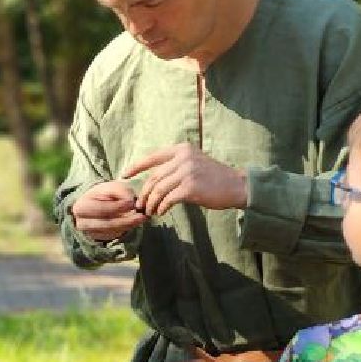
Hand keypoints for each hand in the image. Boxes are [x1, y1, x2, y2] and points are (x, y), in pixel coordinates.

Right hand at [71, 180, 146, 241]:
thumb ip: (121, 191)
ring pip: (112, 232)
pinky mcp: (98, 239)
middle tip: (142, 216)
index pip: (101, 209)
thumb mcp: (111, 187)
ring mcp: (90, 234)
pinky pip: (114, 236)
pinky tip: (133, 222)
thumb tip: (131, 202)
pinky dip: (125, 229)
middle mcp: (82, 223)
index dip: (118, 207)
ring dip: (128, 225)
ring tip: (141, 218)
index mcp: (81, 207)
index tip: (132, 203)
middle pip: (107, 224)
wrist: (95, 204)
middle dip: (126, 220)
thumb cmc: (103, 194)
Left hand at [121, 144, 250, 215]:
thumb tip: (151, 182)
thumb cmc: (213, 178)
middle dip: (144, 193)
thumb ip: (174, 167)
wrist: (236, 186)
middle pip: (154, 177)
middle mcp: (183, 158)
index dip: (136, 167)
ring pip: (158, 189)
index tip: (124, 175)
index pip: (152, 157)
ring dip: (151, 203)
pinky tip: (161, 212)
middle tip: (140, 205)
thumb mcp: (193, 163)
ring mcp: (187, 172)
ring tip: (150, 211)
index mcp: (182, 149)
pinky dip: (162, 207)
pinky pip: (168, 199)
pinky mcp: (191, 187)